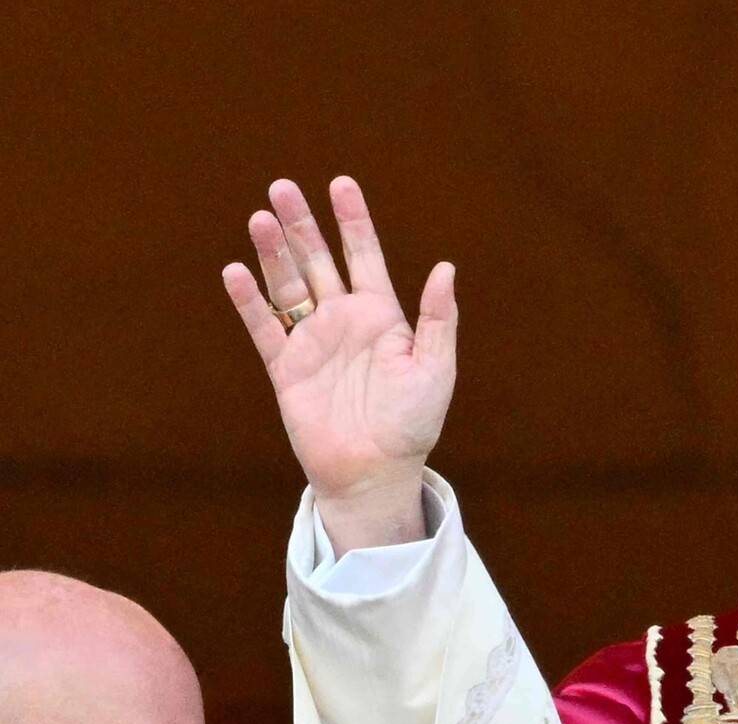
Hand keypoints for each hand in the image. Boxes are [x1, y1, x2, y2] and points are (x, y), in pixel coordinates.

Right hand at [221, 177, 456, 554]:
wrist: (375, 471)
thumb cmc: (413, 422)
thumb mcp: (435, 367)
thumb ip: (439, 318)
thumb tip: (445, 267)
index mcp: (382, 315)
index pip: (364, 255)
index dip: (352, 220)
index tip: (340, 183)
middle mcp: (344, 321)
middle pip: (318, 260)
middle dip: (302, 225)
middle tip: (281, 186)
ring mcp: (313, 342)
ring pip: (288, 286)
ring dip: (273, 253)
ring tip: (260, 217)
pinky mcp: (286, 368)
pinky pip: (264, 328)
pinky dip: (249, 301)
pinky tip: (235, 271)